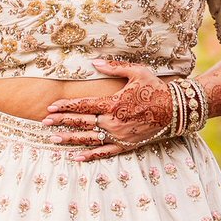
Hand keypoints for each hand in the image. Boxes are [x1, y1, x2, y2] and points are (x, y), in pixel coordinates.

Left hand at [42, 60, 172, 157]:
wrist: (176, 109)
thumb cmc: (156, 88)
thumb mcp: (137, 71)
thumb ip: (114, 67)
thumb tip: (94, 63)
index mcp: (113, 103)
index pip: (83, 105)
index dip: (65, 106)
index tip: (51, 108)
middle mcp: (113, 121)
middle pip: (82, 122)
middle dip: (61, 122)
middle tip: (44, 123)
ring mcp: (119, 135)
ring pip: (89, 139)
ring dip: (70, 139)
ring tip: (53, 140)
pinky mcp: (126, 145)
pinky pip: (104, 152)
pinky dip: (89, 156)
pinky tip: (75, 157)